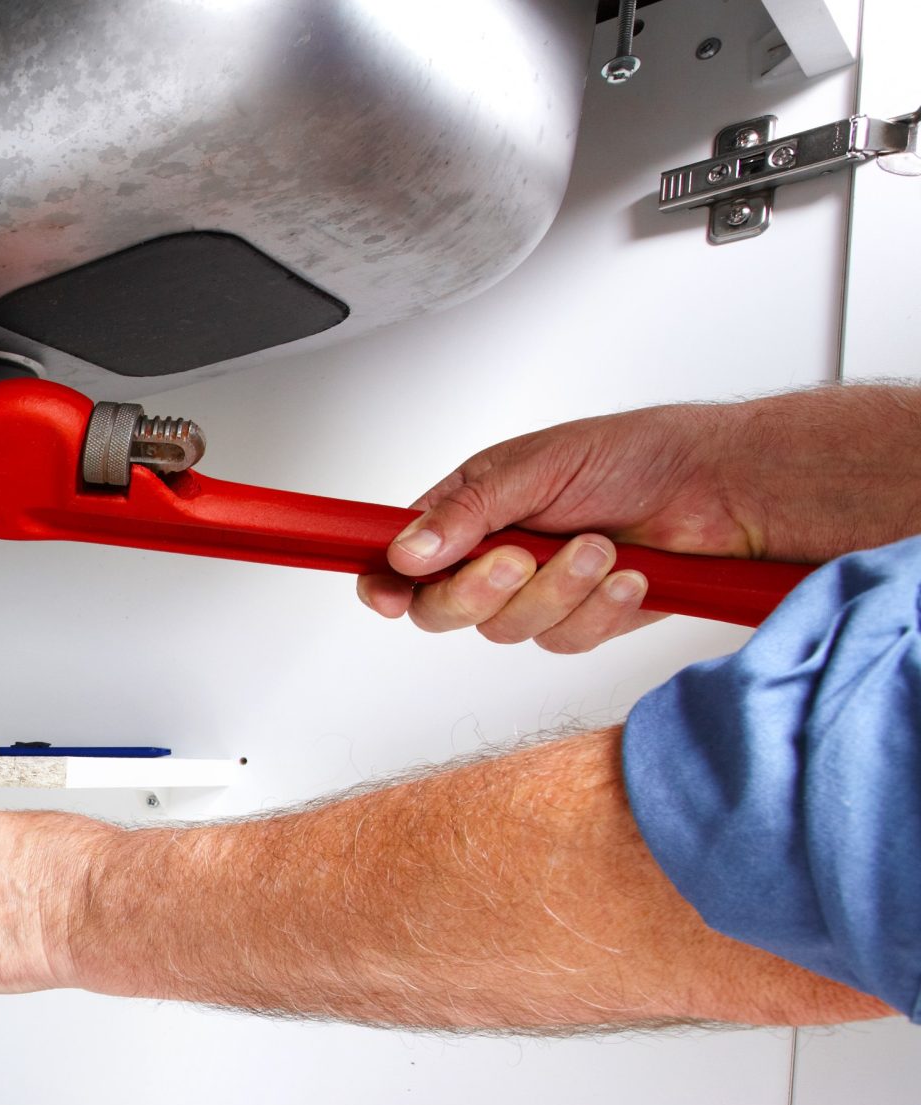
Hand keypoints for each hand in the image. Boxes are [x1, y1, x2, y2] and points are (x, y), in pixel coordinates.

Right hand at [357, 403, 770, 649]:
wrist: (724, 489)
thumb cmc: (640, 456)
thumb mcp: (541, 465)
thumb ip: (469, 512)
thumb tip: (408, 549)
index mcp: (471, 510)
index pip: (401, 557)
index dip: (387, 582)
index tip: (389, 595)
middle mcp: (495, 556)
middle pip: (442, 609)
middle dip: (480, 590)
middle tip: (517, 558)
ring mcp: (538, 593)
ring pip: (506, 629)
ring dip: (558, 590)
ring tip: (601, 547)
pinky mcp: (581, 622)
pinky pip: (563, 641)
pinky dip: (598, 609)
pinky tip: (629, 576)